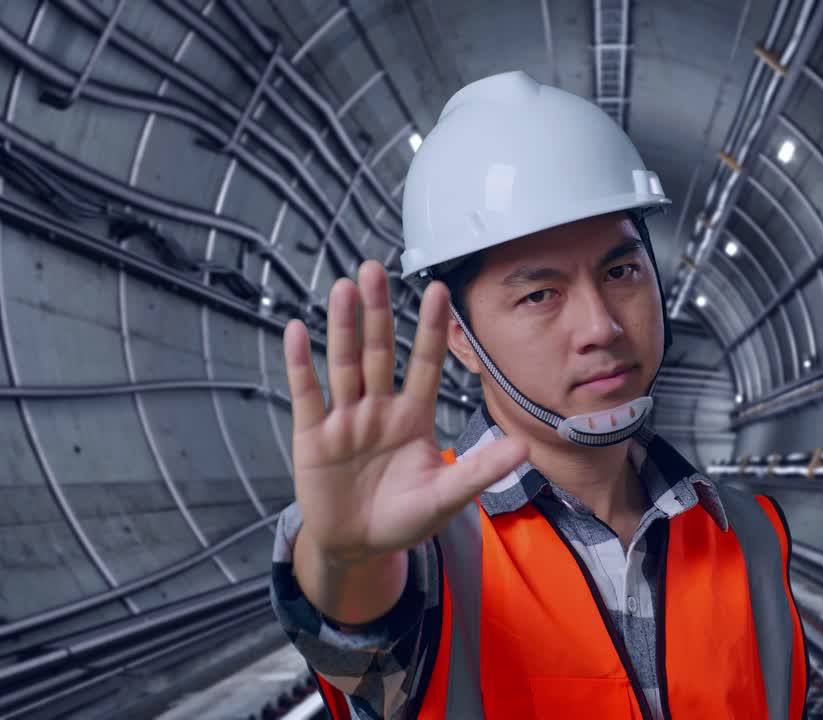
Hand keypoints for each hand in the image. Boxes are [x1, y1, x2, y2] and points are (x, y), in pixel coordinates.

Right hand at [282, 260, 526, 564]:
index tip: (439, 290)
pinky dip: (300, 364)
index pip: (423, 364)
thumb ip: (479, 471)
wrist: (358, 548)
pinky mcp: (312, 436)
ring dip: (343, 327)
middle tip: (377, 269)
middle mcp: (378, 409)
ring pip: (344, 364)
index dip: (430, 329)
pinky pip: (306, 394)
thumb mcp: (446, 498)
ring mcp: (344, 419)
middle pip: (378, 352)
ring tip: (345, 288)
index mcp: (412, 417)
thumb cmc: (404, 519)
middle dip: (378, 312)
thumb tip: (524, 447)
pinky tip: (298, 330)